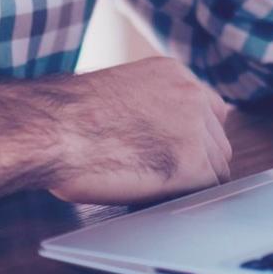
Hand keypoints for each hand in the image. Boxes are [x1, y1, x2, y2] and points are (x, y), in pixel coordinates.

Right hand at [48, 57, 232, 204]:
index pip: (212, 110)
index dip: (198, 137)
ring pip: (217, 168)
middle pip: (218, 141)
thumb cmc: (66, 116)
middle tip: (168, 180)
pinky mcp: (192, 164)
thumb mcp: (117, 90)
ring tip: (157, 190)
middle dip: (200, 162)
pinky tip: (159, 199)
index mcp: (174, 74)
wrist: (54, 129)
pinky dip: (187, 199)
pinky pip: (207, 189)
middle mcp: (192, 95)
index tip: (183, 153)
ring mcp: (195, 128)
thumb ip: (148, 104)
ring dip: (193, 183)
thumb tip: (156, 130)